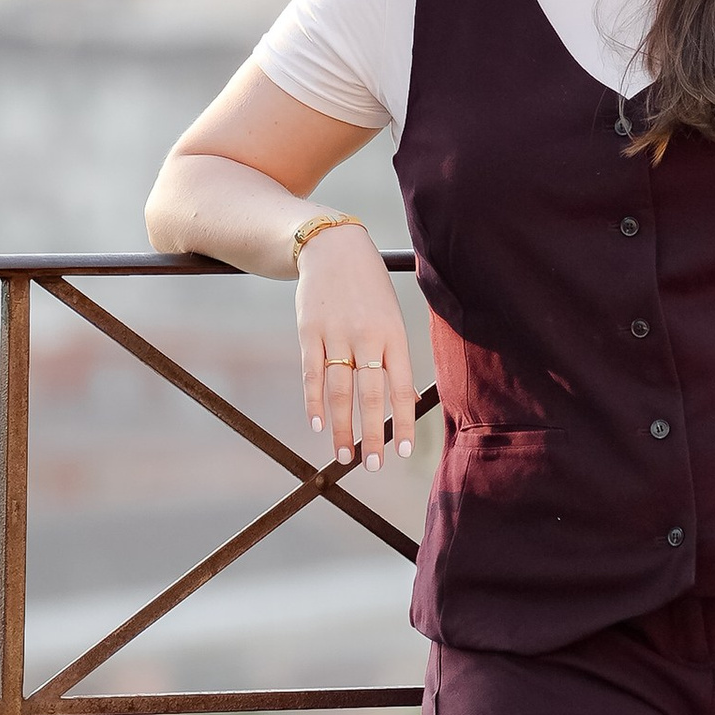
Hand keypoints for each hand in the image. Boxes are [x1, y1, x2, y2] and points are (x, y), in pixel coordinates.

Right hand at [296, 223, 417, 470]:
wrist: (334, 248)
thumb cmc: (369, 289)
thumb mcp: (391, 315)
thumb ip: (395, 355)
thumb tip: (404, 399)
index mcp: (394, 335)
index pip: (403, 387)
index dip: (404, 422)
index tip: (405, 452)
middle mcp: (368, 337)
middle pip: (370, 396)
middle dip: (373, 435)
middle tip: (372, 466)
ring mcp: (337, 335)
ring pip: (339, 391)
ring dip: (342, 428)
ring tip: (345, 456)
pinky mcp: (310, 332)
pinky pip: (312, 373)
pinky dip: (314, 402)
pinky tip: (318, 426)